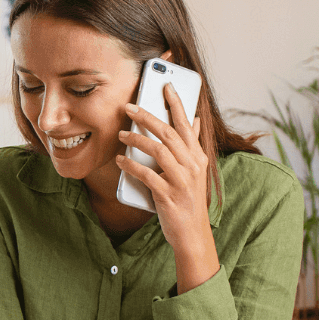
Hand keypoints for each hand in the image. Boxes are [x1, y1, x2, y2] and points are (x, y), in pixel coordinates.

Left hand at [116, 83, 218, 291]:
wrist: (192, 234)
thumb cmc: (188, 200)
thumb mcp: (194, 171)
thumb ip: (192, 146)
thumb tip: (194, 121)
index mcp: (198, 157)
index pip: (186, 124)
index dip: (176, 103)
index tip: (164, 85)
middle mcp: (192, 165)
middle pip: (168, 133)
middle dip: (147, 116)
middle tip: (128, 106)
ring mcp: (181, 180)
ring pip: (157, 151)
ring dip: (136, 139)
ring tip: (121, 134)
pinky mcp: (168, 195)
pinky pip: (147, 175)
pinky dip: (132, 166)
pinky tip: (120, 160)